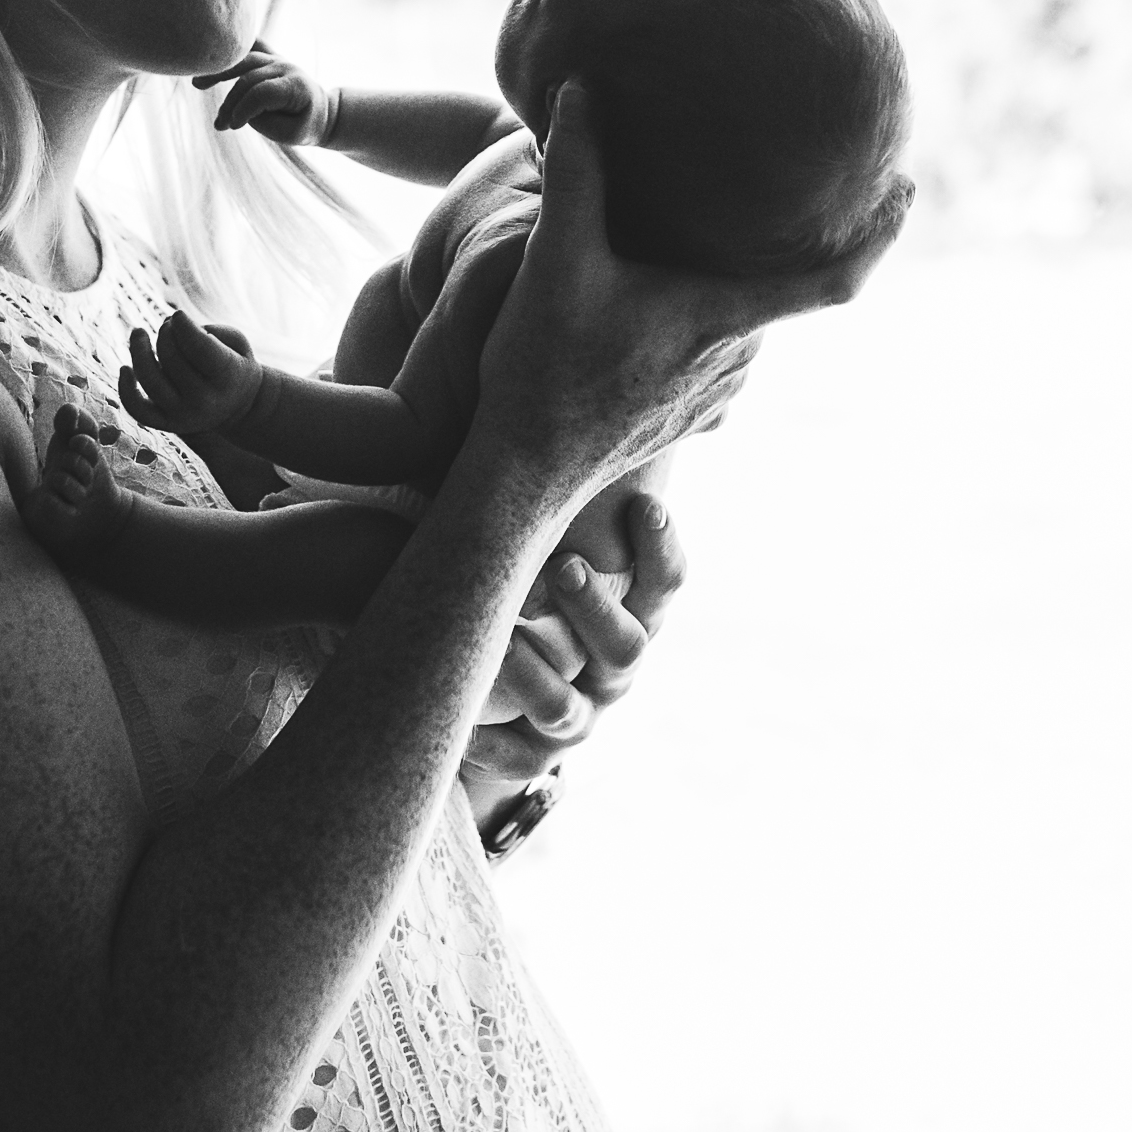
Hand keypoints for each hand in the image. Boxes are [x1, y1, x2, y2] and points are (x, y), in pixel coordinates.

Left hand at [118, 310, 267, 436]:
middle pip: (171, 357)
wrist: (238, 407)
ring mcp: (183, 416)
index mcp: (228, 378)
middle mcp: (205, 401)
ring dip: (139, 350)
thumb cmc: (234, 363)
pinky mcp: (165, 423)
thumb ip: (209, 330)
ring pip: (150, 379)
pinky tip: (125, 368)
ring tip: (139, 333)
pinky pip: (137, 409)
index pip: (198, 347)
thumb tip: (169, 325)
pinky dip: (125, 389)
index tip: (179, 314)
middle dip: (166, 333)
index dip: (183, 325)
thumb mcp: (237, 342)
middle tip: (170, 325)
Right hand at [195, 49, 337, 146]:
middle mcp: (285, 67)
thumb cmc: (303, 125)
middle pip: (249, 77)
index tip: (234, 126)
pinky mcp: (269, 57)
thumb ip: (265, 121)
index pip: (263, 92)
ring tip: (197, 84)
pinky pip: (250, 45)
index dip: (244, 109)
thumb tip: (238, 107)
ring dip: (220, 73)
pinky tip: (213, 45)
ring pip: (244, 60)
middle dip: (231, 102)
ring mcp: (277, 59)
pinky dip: (233, 45)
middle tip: (220, 124)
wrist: (320, 112)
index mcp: (295, 85)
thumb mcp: (290, 134)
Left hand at [465, 487, 690, 785]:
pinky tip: (466, 706)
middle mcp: (613, 664)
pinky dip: (495, 733)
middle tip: (566, 568)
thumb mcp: (539, 518)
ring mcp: (576, 715)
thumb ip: (564, 466)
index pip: (666, 580)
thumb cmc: (514, 563)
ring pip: (572, 705)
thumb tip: (584, 375)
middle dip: (597, 609)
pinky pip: (520, 755)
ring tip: (505, 637)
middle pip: (628, 646)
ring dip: (540, 671)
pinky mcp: (528, 756)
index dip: (660, 550)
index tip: (642, 506)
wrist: (476, 666)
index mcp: (629, 604)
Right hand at [472, 81, 910, 506]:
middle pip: (781, 291)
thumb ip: (575, 169)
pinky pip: (718, 358)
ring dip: (737, 286)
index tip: (906, 189)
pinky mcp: (689, 420)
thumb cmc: (540, 367)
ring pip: (746, 324)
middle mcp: (736, 361)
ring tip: (718, 239)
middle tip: (782, 185)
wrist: (519, 471)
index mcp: (724, 319)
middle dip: (782, 245)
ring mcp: (716, 397)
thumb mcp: (556, 258)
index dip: (882, 236)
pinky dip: (708, 323)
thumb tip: (580, 87)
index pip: (836, 280)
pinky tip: (667, 299)